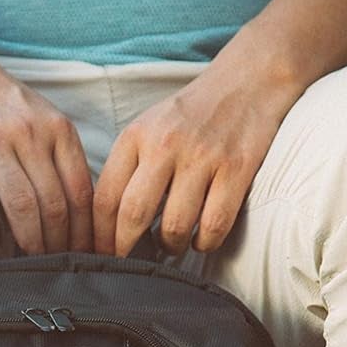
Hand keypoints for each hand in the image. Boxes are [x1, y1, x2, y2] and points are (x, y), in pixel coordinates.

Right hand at [0, 43, 93, 253]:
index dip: (86, 230)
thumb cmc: (2, 105)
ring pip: (21, 207)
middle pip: (55, 204)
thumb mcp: (44, 120)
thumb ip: (63, 159)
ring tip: (32, 260)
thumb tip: (85, 216)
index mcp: (56, 128)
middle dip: (60, 243)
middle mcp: (27, 134)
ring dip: (30, 242)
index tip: (87, 254)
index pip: (81, 191)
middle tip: (59, 264)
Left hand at [93, 55, 303, 258]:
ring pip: (175, 226)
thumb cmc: (192, 115)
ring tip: (173, 245)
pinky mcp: (236, 169)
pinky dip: (205, 242)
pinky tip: (203, 239)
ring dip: (171, 247)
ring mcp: (202, 157)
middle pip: (133, 215)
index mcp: (136, 136)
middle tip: (130, 265)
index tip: (101, 255)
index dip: (99, 235)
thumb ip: (129, 168)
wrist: (247, 81)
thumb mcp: (149, 128)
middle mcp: (165, 145)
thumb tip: (110, 224)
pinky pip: (214, 225)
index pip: (105, 197)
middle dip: (127, 250)